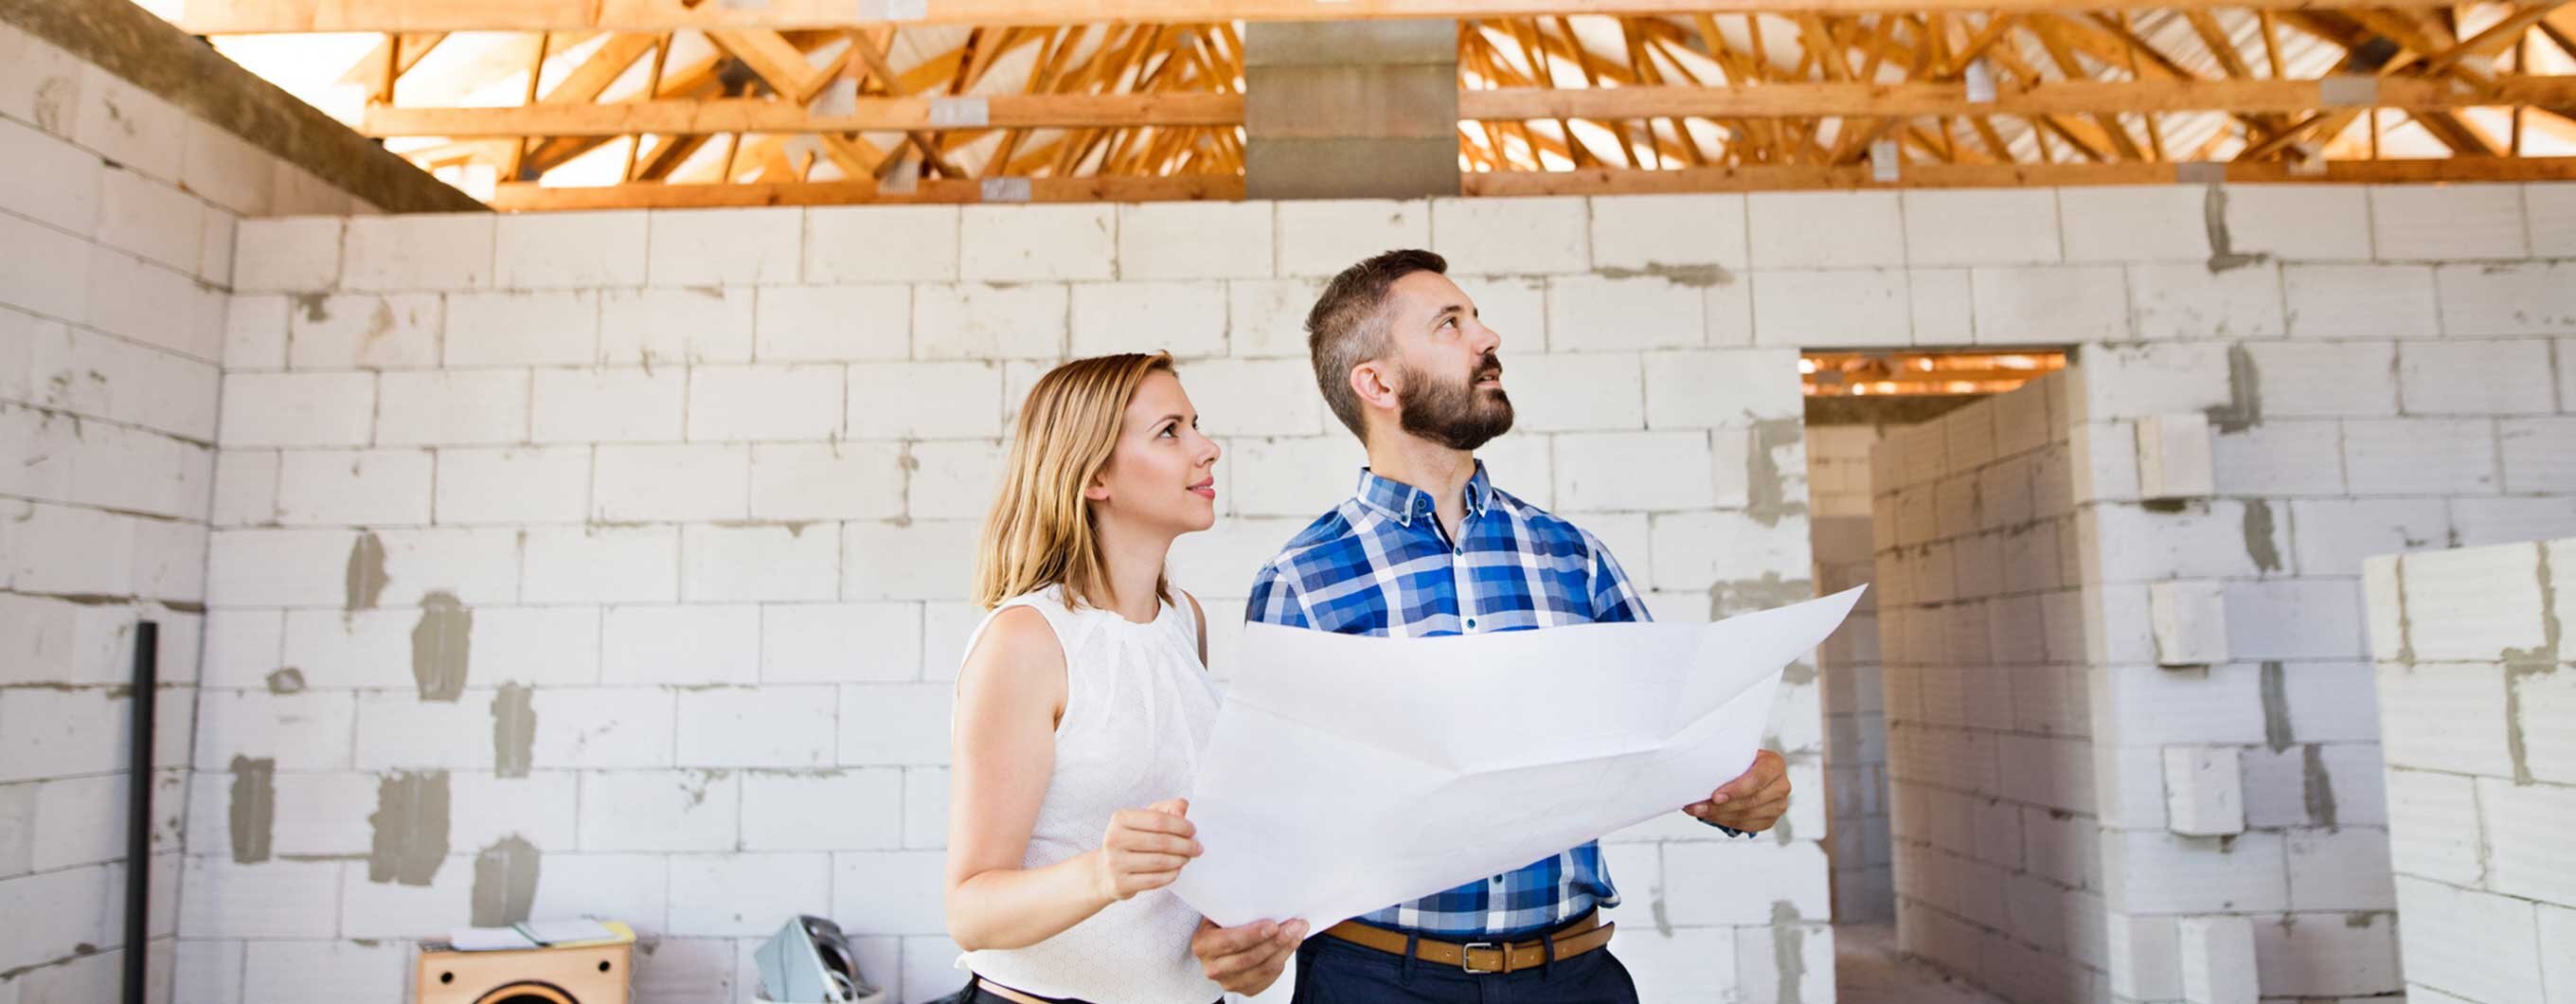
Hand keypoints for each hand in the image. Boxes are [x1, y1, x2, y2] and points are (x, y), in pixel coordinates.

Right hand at [1091, 798, 1200, 902]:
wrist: (1104, 872)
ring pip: (1159, 862)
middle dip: (1185, 845)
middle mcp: (1114, 839)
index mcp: (1120, 818)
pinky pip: (1154, 880)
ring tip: (1187, 858)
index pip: (1158, 820)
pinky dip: (1170, 875)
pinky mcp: (1120, 884)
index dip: (1180, 825)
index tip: (1193, 830)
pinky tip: (1176, 870)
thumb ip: (1165, 809)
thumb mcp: (1143, 820)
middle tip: (1197, 848)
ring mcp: (1115, 863)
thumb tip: (1184, 808)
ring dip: (1180, 860)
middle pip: (1160, 842)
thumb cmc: (1130, 841)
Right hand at [1191, 917, 1306, 994]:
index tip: (1273, 924)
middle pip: (1250, 958)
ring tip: (1298, 931)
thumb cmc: (1222, 924)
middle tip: (1295, 925)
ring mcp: (1228, 982)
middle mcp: (1213, 967)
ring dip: (1285, 949)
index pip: (1229, 942)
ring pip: (1263, 969)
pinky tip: (1291, 945)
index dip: (1253, 935)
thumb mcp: (1220, 913)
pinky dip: (1283, 960)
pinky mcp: (1244, 989)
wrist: (1219, 946)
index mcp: (1203, 944)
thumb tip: (1263, 890)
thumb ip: (1234, 907)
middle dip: (1277, 941)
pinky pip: (1269, 978)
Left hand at [1685, 749, 1789, 831]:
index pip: (1757, 779)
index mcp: (1774, 765)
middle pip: (1750, 801)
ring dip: (1718, 816)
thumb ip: (1726, 758)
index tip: (1715, 796)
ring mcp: (1778, 805)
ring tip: (1698, 811)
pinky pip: (1746, 826)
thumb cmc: (1744, 760)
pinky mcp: (1770, 819)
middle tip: (1697, 806)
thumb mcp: (1739, 752)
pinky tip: (1711, 816)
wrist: (1753, 770)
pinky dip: (1725, 822)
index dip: (1736, 790)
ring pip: (1746, 816)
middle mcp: (1781, 786)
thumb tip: (1698, 768)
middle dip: (1720, 807)